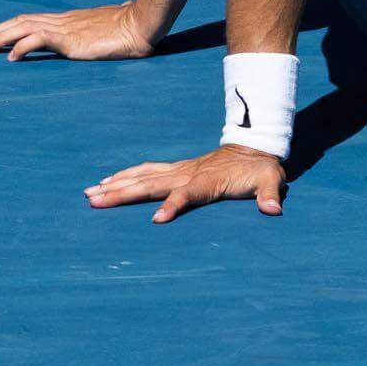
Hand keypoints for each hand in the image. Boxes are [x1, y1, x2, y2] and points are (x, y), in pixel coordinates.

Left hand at [0, 1, 157, 61]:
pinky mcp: (69, 38)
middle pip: (20, 21)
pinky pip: (38, 39)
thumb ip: (109, 27)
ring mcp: (65, 28)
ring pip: (22, 27)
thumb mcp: (113, 28)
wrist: (142, 24)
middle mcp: (62, 21)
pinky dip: (21, 47)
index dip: (9, 27)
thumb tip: (120, 18)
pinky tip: (10, 57)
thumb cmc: (133, 25)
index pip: (31, 20)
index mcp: (68, 20)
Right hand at [88, 145, 285, 222]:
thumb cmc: (261, 168)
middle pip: (151, 184)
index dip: (173, 206)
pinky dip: (126, 175)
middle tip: (95, 201)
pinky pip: (146, 171)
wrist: (255, 145)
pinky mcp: (176, 169)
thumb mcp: (270, 180)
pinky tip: (108, 181)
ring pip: (142, 177)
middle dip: (123, 193)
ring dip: (117, 184)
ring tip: (91, 193)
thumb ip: (270, 195)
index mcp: (208, 181)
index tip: (157, 220)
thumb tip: (274, 209)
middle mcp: (187, 174)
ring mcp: (179, 170)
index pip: (186, 195)